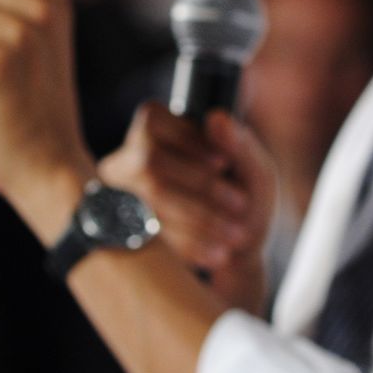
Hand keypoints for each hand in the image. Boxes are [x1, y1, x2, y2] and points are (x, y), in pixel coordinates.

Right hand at [101, 102, 276, 313]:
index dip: (188, 141)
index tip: (224, 163)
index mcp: (154, 134)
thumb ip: (239, 144)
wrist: (237, 255)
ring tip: (235, 234)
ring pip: (149, 203)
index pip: (152, 122)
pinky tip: (216, 253)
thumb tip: (217, 117)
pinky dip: (189, 245)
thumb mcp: (254, 171)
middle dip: (200, 184)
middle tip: (240, 203)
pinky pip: (149, 239)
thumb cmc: (244, 200)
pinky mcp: (123, 237)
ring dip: (199, 219)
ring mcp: (118, 200)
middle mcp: (126, 163)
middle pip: (148, 164)